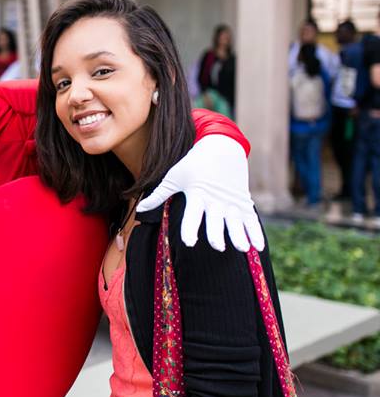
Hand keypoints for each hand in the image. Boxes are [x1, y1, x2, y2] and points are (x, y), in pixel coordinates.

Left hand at [137, 134, 263, 251]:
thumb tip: (139, 209)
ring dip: (240, 235)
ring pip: (236, 222)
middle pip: (216, 221)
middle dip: (217, 234)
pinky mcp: (243, 203)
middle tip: (217, 247)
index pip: (192, 216)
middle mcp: (215, 201)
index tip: (189, 243)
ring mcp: (231, 202)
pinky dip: (255, 233)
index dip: (190, 229)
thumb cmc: (192, 165)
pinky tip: (258, 248)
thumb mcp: (174, 177)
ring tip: (242, 248)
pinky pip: (251, 221)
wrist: (221, 148)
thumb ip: (159, 195)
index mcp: (197, 195)